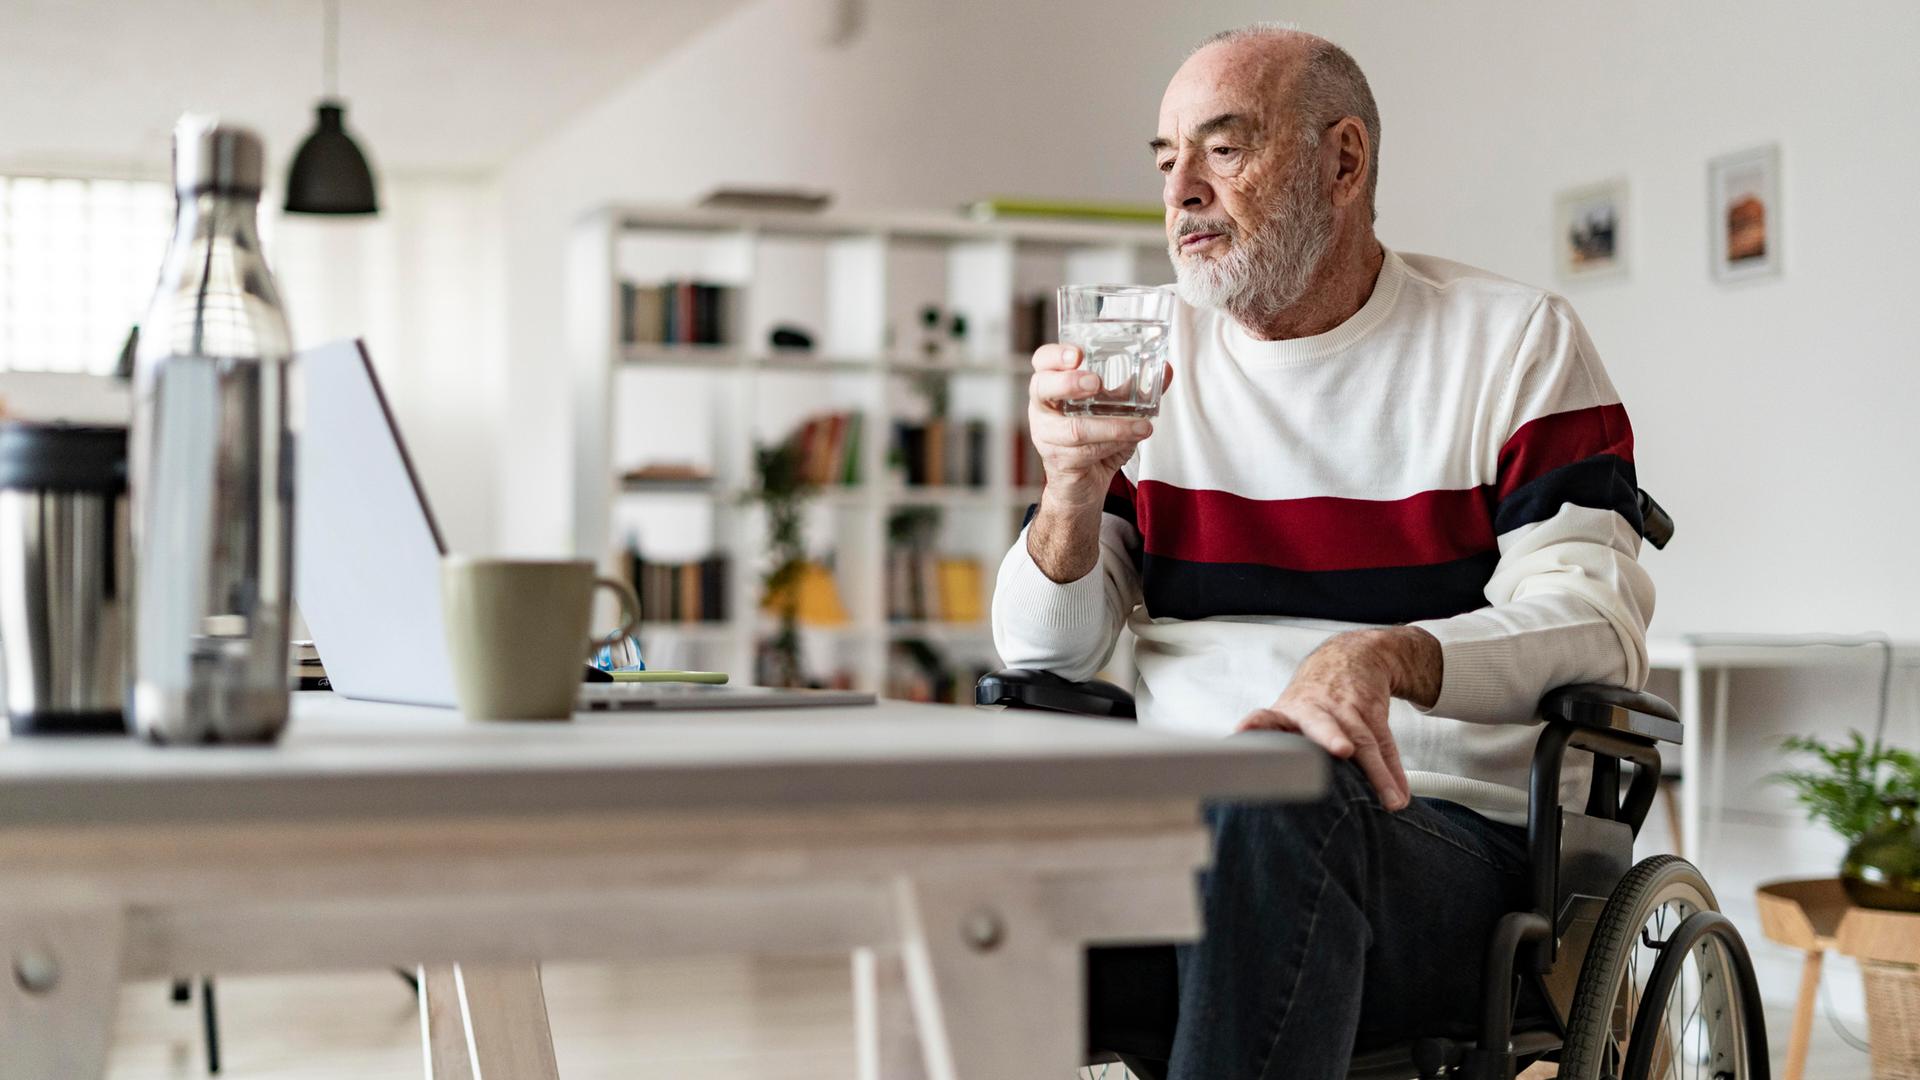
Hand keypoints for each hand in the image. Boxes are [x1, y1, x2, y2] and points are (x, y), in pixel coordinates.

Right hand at [1026, 343, 1173, 512]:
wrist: (1085, 485)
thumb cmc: (1095, 441)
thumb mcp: (1117, 410)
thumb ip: (1139, 389)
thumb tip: (1166, 369)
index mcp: (1054, 386)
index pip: (1044, 361)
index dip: (1057, 355)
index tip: (1078, 354)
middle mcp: (1044, 408)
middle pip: (1042, 387)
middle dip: (1069, 383)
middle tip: (1096, 383)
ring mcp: (1047, 435)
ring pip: (1074, 428)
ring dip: (1111, 426)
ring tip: (1140, 425)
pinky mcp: (1058, 460)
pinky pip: (1084, 452)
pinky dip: (1112, 444)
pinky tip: (1129, 440)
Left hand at [1236, 628, 1440, 810]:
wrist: (1352, 657)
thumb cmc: (1314, 700)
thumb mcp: (1289, 714)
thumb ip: (1276, 745)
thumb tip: (1260, 788)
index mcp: (1288, 713)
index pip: (1267, 719)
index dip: (1256, 725)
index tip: (1243, 732)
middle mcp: (1316, 708)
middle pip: (1322, 722)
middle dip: (1331, 736)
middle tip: (1341, 750)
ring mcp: (1346, 708)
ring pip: (1364, 740)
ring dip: (1378, 772)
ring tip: (1388, 797)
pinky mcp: (1372, 711)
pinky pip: (1385, 745)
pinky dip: (1393, 773)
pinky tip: (1398, 795)